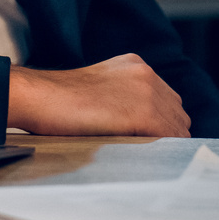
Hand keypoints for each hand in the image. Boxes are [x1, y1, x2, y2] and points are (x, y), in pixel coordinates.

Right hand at [4, 54, 191, 136]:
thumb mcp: (100, 86)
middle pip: (178, 113)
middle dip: (166, 132)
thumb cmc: (59, 99)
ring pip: (177, 128)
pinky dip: (159, 150)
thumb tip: (141, 122)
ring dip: (163, 142)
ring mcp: (148, 91)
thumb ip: (124, 95)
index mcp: (135, 64)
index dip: (161, 121)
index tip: (147, 137)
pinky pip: (169, 138)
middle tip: (144, 148)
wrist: (40, 97)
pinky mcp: (144, 113)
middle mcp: (146, 73)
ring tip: (139, 152)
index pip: (168, 100)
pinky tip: (139, 155)